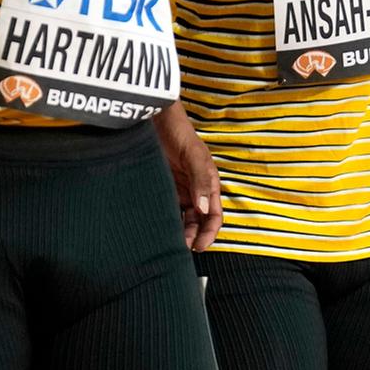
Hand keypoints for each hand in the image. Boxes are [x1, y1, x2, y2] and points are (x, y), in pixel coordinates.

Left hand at [156, 116, 223, 252]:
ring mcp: (179, 190)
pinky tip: (157, 229)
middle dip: (193, 237)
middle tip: (180, 250)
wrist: (155, 119)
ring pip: (183, 218)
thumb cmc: (178, 132)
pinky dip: (165, 221)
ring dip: (179, 232)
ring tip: (168, 244)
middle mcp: (196, 190)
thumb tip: (204, 208)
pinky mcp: (163, 188)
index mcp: (209, 184)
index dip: (209, 233)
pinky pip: (167, 209)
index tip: (199, 247)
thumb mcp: (193, 155)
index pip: (214, 216)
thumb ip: (200, 181)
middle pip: (199, 222)